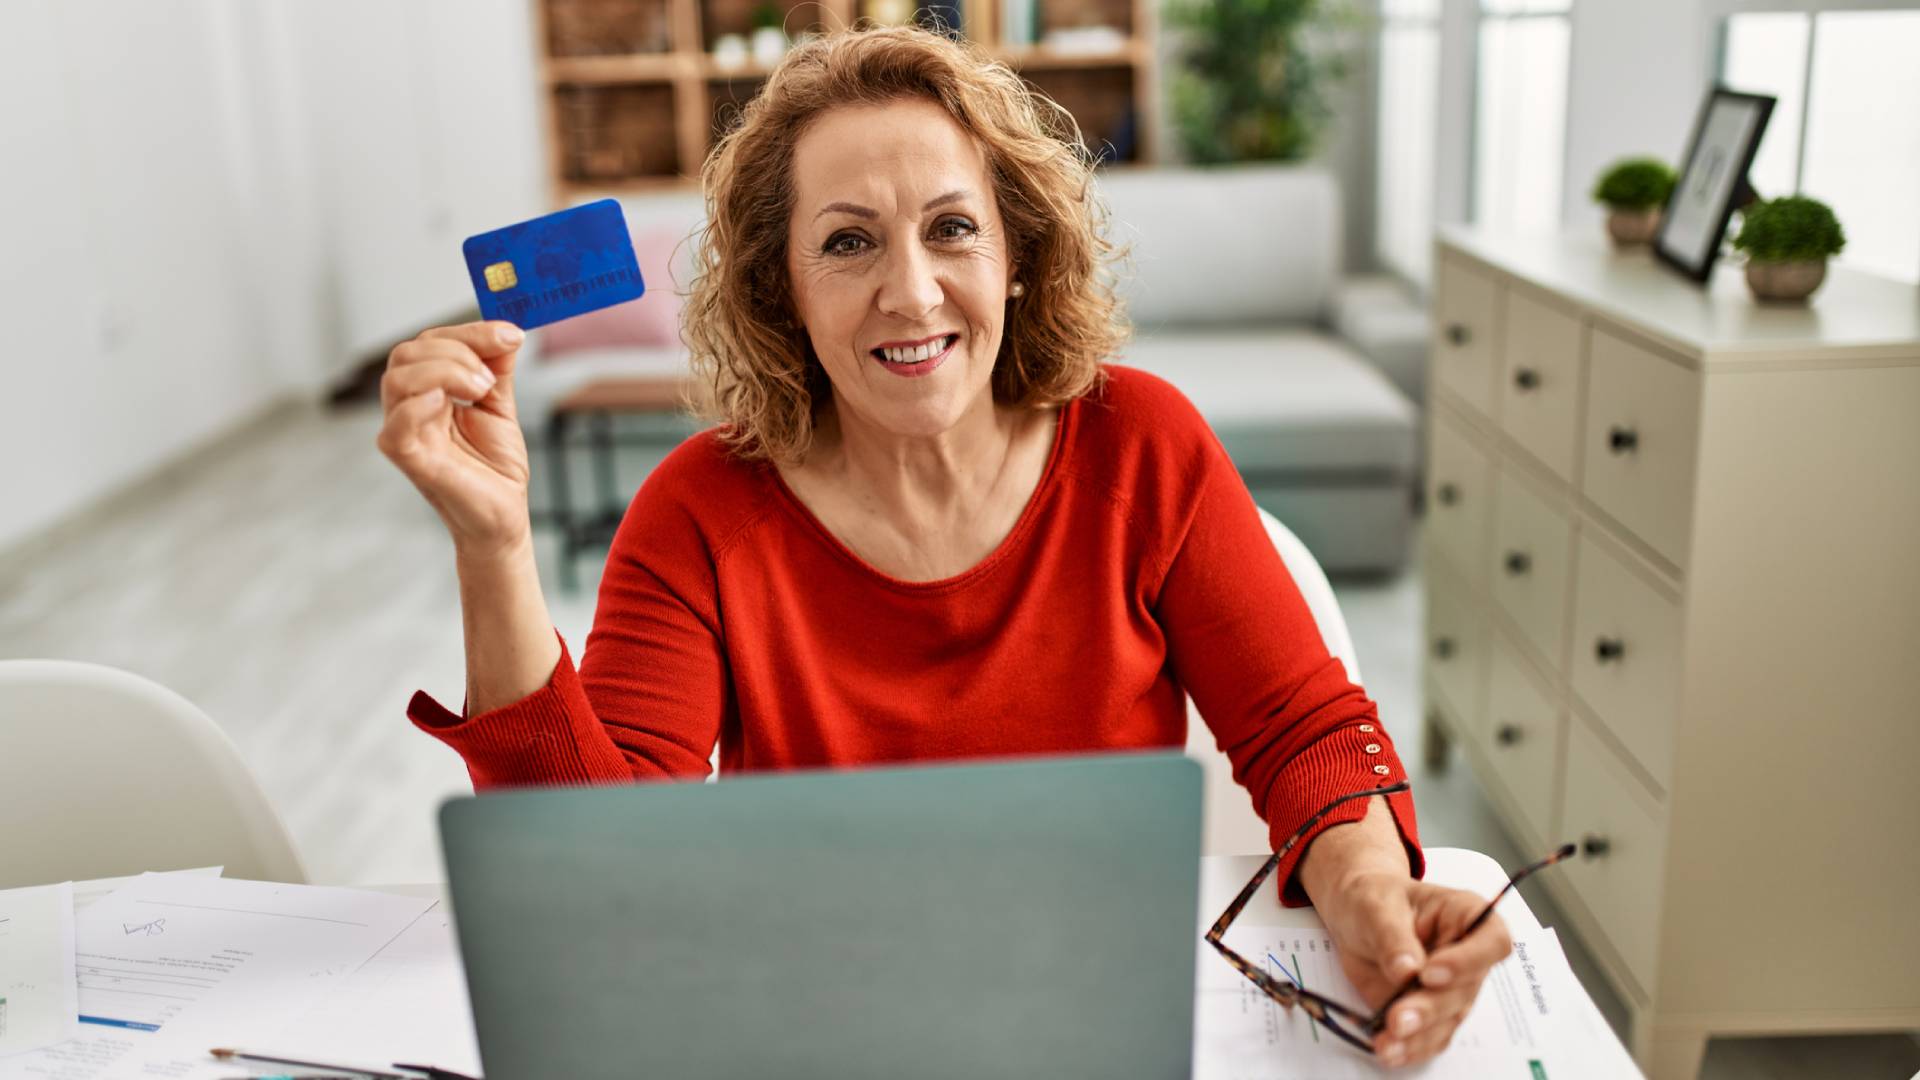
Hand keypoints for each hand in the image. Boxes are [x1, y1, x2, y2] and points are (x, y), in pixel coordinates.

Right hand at [375, 321, 533, 557]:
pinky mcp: (408, 458)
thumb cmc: (495, 467)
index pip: (429, 343)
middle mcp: (407, 408)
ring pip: (398, 379)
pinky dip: (420, 404)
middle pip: (407, 353)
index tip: (510, 335)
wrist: (504, 515)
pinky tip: (449, 403)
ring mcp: (404, 432)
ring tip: (481, 390)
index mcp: (427, 391)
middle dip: (456, 349)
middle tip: (491, 375)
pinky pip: (397, 424)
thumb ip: (497, 368)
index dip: (468, 332)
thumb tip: (505, 331)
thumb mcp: (499, 405)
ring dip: (446, 371)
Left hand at [1314, 871, 1512, 1066]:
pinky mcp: (1431, 1011)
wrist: (1354, 916)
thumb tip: (1406, 971)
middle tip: (1398, 1018)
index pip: (1492, 941)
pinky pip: (1430, 1035)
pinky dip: (1410, 1046)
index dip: (1468, 961)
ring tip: (1388, 1041)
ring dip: (1419, 1035)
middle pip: (1466, 990)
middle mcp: (1466, 956)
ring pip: (1448, 1018)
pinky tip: (1390, 1049)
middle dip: (1431, 1008)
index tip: (1430, 973)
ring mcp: (1451, 988)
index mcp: (1466, 916)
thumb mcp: (1376, 906)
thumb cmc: (1374, 898)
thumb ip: (1392, 937)